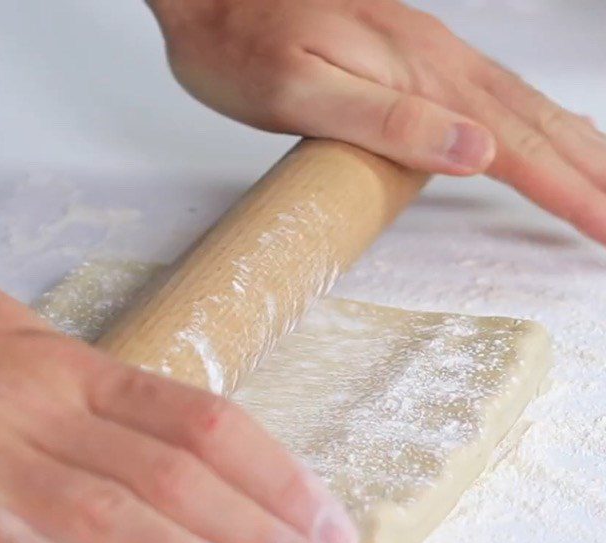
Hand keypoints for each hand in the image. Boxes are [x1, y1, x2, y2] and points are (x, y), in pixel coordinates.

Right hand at [0, 275, 358, 542]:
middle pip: (176, 476)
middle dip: (266, 534)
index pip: (201, 423)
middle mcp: (41, 405)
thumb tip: (153, 429)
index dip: (274, 475)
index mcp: (73, 372)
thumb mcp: (18, 346)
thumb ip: (88, 392)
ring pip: (105, 511)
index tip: (326, 524)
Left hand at [148, 0, 605, 243]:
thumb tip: (473, 151)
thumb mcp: (303, 92)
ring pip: (522, 107)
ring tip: (604, 181)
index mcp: (420, 76)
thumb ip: (388, 121)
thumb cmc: (241, 47)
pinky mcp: (410, 59)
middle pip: (536, 125)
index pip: (515, 147)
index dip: (567, 191)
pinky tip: (540, 135)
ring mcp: (427, 57)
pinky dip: (533, 125)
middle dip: (590, 174)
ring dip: (573, 148)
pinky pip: (493, 96)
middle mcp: (437, 62)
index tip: (604, 227)